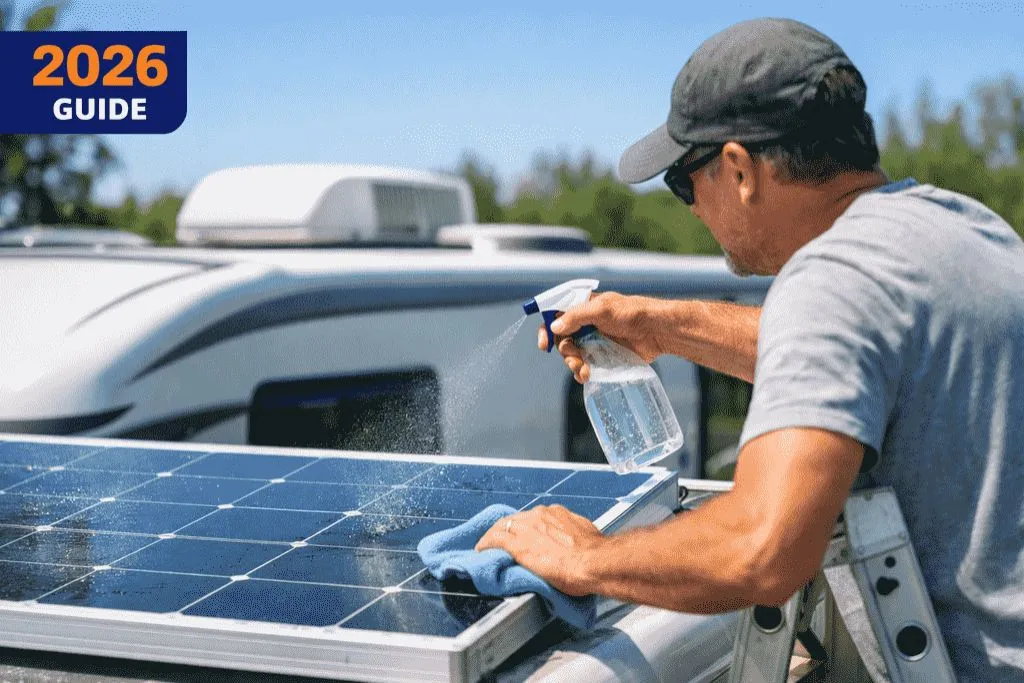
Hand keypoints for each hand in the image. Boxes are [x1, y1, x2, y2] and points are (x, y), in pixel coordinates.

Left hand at [475, 505, 604, 595]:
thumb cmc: (595, 554)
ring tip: (489, 546)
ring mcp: (527, 529)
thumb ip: (575, 532)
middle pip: (515, 520)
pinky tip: (481, 550)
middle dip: (508, 529)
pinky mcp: (518, 546)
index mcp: (556, 514)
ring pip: (502, 526)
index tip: (524, 534)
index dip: (525, 526)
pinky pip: (495, 540)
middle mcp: (539, 516)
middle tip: (502, 540)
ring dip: (495, 535)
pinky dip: (486, 544)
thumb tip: (576, 540)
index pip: (533, 517)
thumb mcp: (586, 534)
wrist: (594, 563)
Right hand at [539, 292, 666, 382]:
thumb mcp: (602, 310)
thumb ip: (576, 316)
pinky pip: (586, 365)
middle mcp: (586, 324)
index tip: (544, 344)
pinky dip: (582, 372)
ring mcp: (594, 340)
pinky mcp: (604, 355)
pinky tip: (586, 376)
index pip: (556, 315)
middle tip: (575, 361)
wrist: (656, 331)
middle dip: (565, 352)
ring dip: (573, 364)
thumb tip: (554, 327)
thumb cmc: (632, 314)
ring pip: (573, 354)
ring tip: (584, 372)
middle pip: (562, 340)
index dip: (546, 329)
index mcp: (583, 308)